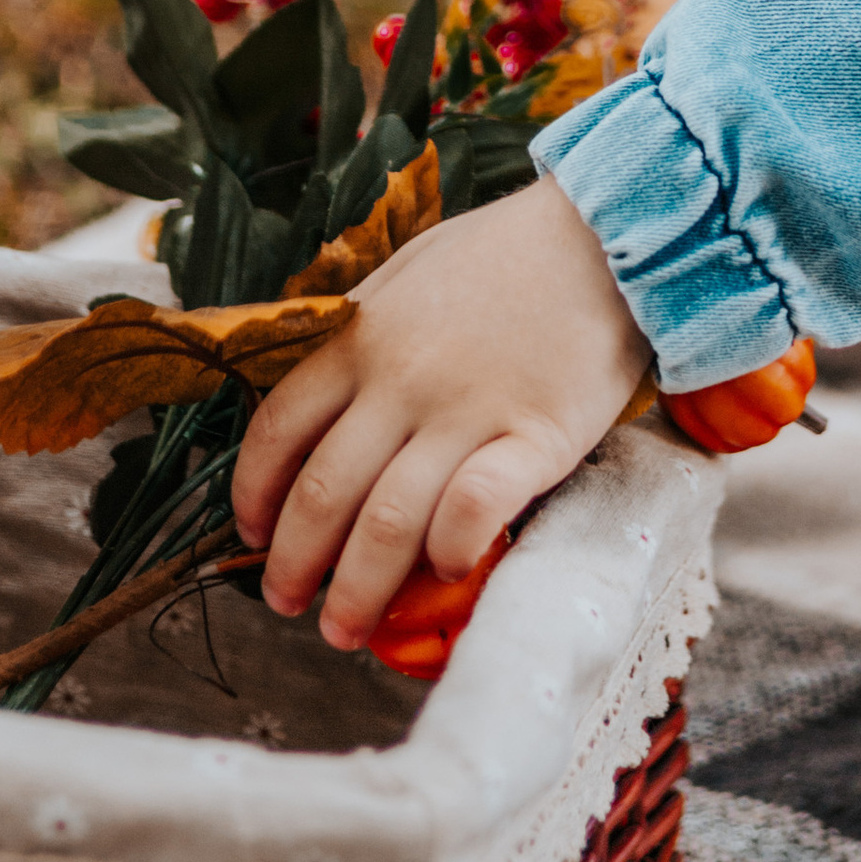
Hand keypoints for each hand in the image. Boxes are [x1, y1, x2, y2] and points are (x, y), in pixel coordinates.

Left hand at [231, 175, 648, 648]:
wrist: (608, 232)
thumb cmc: (507, 253)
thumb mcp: (407, 273)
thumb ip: (360, 332)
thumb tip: (320, 398)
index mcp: (360, 339)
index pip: (278, 432)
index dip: (253, 497)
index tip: (252, 537)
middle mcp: (400, 381)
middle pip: (321, 494)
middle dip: (293, 565)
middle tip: (288, 603)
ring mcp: (467, 410)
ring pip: (386, 521)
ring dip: (356, 590)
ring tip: (346, 628)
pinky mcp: (536, 436)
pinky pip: (474, 509)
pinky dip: (449, 550)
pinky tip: (445, 572)